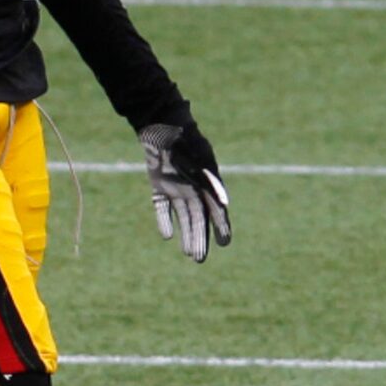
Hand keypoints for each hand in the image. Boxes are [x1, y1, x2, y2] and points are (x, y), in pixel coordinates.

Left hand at [139, 120, 231, 262]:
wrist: (162, 126)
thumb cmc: (186, 140)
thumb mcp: (201, 159)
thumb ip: (213, 181)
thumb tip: (225, 204)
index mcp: (208, 183)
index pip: (217, 210)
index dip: (222, 226)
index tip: (225, 242)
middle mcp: (194, 189)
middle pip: (199, 219)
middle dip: (200, 239)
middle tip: (199, 259)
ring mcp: (177, 189)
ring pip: (184, 218)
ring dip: (187, 235)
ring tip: (190, 255)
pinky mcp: (160, 187)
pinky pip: (164, 208)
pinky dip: (165, 221)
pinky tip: (167, 236)